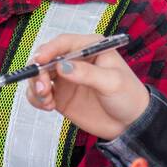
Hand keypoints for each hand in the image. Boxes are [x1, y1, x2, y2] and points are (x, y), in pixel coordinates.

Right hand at [22, 33, 150, 140]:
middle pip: (46, 58)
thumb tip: (62, 66)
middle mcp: (75, 59)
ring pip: (38, 75)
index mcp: (90, 47)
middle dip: (38, 71)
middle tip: (43, 88)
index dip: (48, 50)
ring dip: (35, 86)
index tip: (39, 61)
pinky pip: (39, 93)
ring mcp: (65, 78)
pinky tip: (48, 106)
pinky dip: (37, 98)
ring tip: (46, 101)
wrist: (131, 123)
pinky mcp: (60, 95)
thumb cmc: (129, 96)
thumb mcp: (112, 82)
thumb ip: (87, 73)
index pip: (63, 42)